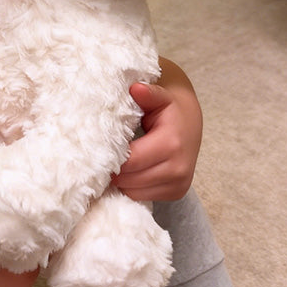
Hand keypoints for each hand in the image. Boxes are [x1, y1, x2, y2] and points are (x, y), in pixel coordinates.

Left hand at [112, 59, 201, 201]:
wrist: (190, 125)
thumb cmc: (168, 109)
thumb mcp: (159, 97)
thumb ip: (148, 93)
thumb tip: (136, 88)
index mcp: (171, 143)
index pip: (130, 161)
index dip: (110, 158)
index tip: (95, 150)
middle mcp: (178, 167)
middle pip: (129, 180)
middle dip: (113, 171)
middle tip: (101, 158)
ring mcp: (179, 183)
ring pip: (134, 192)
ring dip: (122, 181)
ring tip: (116, 163)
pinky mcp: (178, 193)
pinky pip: (142, 197)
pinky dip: (132, 187)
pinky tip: (130, 172)